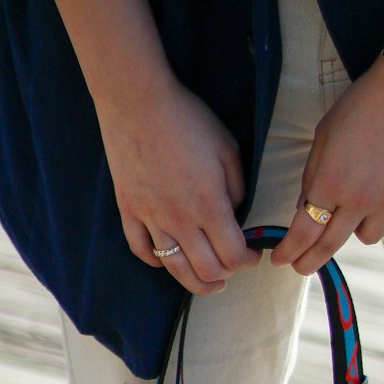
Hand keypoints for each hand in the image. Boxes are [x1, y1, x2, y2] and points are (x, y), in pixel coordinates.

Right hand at [98, 80, 258, 293]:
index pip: (234, 256)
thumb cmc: (188, 120)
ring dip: (196, 281)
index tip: (254, 254)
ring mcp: (152, 219)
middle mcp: (181, 221)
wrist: (138, 102)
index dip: (249, 261)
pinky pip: (142, 250)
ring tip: (208, 281)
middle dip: (226, 275)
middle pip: (207, 271)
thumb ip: (237, 188)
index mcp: (210, 206)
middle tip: (233, 267)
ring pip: (175, 268)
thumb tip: (234, 214)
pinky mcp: (129, 211)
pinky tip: (168, 258)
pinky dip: (157, 260)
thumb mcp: (228, 149)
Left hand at [271, 62, 383, 273]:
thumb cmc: (362, 104)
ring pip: (366, 239)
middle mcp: (358, 199)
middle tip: (301, 267)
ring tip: (358, 211)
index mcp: (330, 182)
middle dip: (309, 261)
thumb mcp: (324, 135)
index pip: (302, 231)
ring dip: (357, 230)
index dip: (288, 251)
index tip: (281, 259)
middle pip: (329, 246)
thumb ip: (313, 176)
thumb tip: (305, 209)